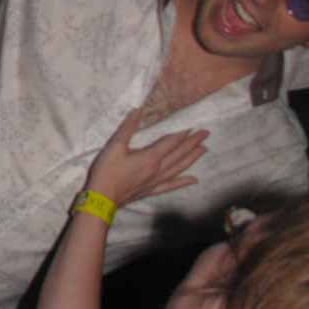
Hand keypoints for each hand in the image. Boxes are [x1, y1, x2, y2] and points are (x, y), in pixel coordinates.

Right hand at [86, 109, 207, 206]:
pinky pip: (171, 185)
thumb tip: (137, 110)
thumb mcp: (115, 146)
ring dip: (192, 158)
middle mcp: (158, 169)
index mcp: (150, 157)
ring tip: (204, 150)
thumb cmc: (107, 171)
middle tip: (206, 134)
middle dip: (193, 143)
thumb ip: (127, 127)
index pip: (171, 142)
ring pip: (179, 168)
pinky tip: (194, 180)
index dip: (183, 133)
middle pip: (179, 154)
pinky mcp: (152, 190)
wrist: (102, 198)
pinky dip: (183, 182)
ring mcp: (156, 181)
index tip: (195, 126)